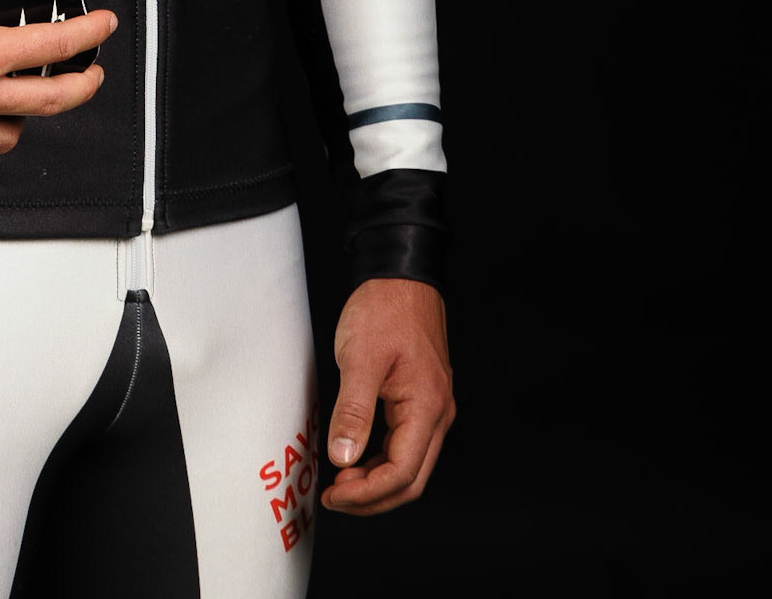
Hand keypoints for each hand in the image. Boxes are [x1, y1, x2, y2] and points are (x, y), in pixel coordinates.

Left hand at [323, 277, 454, 514]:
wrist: (401, 274)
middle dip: (373, 497)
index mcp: (427, 407)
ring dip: (377, 481)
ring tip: (341, 481)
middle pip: (411, 479)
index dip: (366, 494)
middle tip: (335, 497)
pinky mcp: (423, 398)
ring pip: (411, 465)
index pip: (401, 473)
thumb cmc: (385, 308)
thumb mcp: (360, 358)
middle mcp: (438, 413)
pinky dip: (382, 459)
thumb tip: (343, 459)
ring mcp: (433, 406)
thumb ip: (353, 411)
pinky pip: (407, 443)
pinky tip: (358, 457)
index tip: (334, 494)